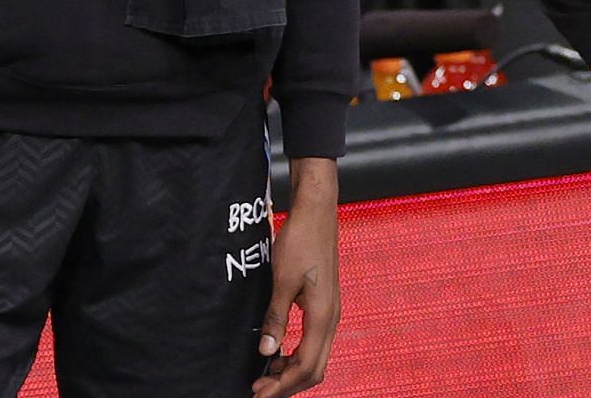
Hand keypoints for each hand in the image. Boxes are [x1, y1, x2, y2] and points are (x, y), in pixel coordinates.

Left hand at [252, 158, 338, 396]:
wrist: (317, 212)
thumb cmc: (301, 241)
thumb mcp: (281, 280)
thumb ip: (275, 318)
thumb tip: (266, 351)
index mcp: (322, 316)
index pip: (305, 366)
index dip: (282, 385)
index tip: (259, 393)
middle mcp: (331, 318)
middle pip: (315, 369)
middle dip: (288, 385)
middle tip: (260, 390)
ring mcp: (330, 312)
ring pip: (316, 357)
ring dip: (292, 371)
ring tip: (266, 374)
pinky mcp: (325, 305)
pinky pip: (314, 342)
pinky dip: (297, 355)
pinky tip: (278, 351)